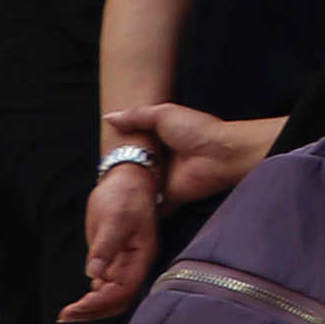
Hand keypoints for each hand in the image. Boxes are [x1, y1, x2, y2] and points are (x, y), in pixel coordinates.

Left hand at [67, 157, 160, 323]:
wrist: (126, 180)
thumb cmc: (124, 197)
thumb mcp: (114, 218)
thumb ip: (105, 247)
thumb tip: (94, 274)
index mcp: (141, 258)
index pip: (123, 291)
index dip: (100, 303)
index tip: (75, 308)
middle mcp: (134, 265)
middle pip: (119, 300)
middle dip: (94, 311)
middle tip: (66, 315)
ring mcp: (124, 263)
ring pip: (112, 296)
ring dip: (92, 307)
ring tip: (67, 313)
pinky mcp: (112, 259)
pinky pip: (105, 285)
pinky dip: (92, 297)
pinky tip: (77, 301)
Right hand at [110, 99, 276, 203]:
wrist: (222, 153)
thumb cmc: (198, 131)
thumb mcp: (163, 114)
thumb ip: (136, 116)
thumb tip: (110, 118)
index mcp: (161, 141)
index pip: (135, 148)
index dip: (121, 152)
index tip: (104, 154)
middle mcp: (163, 162)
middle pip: (135, 170)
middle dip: (121, 174)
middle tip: (102, 176)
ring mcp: (166, 181)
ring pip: (141, 190)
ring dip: (129, 192)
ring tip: (108, 194)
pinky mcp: (171, 198)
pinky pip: (153, 208)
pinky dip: (142, 210)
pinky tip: (125, 210)